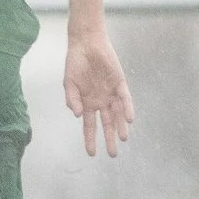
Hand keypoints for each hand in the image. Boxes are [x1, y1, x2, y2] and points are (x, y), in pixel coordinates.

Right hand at [64, 31, 134, 156]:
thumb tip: (77, 115)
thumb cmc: (75, 63)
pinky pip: (125, 99)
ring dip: (120, 126)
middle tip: (113, 154)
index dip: (90, 139)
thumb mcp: (68, 83)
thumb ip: (71, 99)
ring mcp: (111, 94)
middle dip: (109, 139)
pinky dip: (127, 109)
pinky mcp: (120, 84)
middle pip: (106, 124)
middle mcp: (101, 101)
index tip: (91, 154)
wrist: (86, 44)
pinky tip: (129, 119)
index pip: (89, 126)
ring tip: (123, 139)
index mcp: (87, 103)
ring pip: (118, 114)